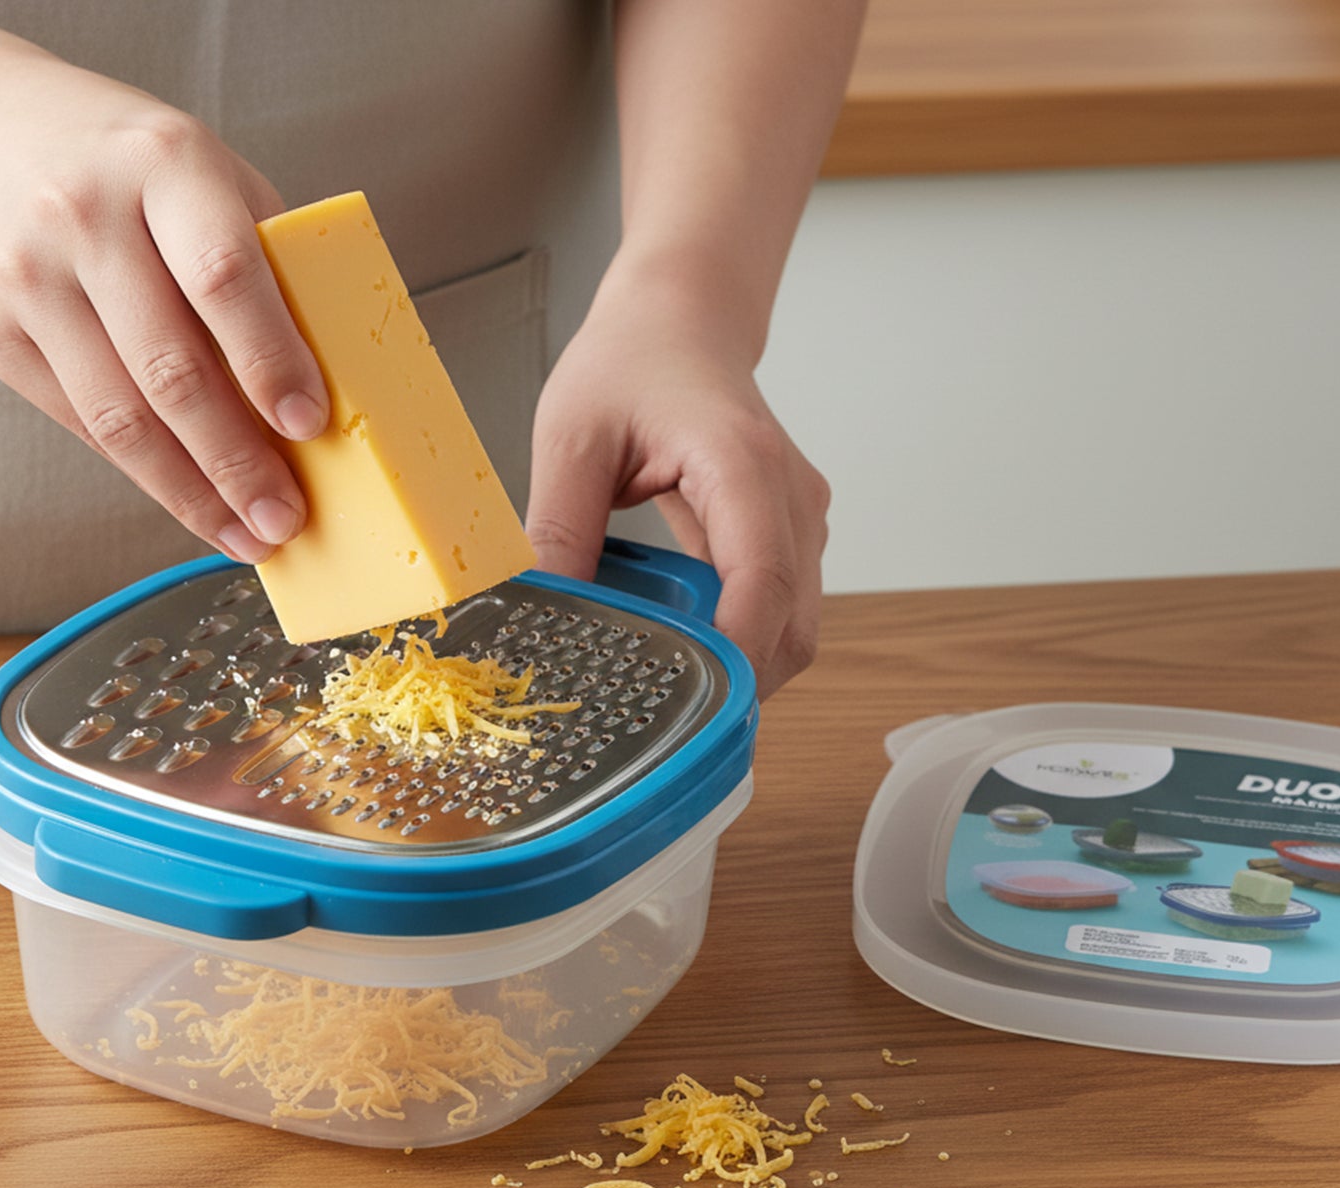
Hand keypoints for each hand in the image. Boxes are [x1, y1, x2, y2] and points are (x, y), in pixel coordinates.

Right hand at [0, 40, 326, 562]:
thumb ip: (268, 264)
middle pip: (172, 368)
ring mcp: (29, 277)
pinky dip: (147, 475)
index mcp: (164, 166)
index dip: (271, 360)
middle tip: (286, 518)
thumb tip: (340, 381)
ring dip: (193, 493)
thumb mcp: (211, 178)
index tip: (310, 426)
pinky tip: (193, 503)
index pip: (224, 276)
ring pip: (121, 416)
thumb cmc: (131, 166)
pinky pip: (84, 424)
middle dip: (239, 462)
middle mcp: (85, 216)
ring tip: (247, 535)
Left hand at [526, 271, 828, 697]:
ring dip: (742, 666)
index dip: (735, 658)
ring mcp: (798, 518)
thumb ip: (558, 528)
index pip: (763, 583)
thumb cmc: (633, 359)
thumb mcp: (572, 436)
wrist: (684, 317)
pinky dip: (738, 638)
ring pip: (795, 628)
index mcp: (741, 465)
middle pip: (793, 628)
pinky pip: (778, 608)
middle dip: (740, 685)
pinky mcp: (788, 532)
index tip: (688, 708)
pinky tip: (680, 641)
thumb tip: (541, 614)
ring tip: (665, 680)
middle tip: (665, 718)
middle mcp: (790, 497)